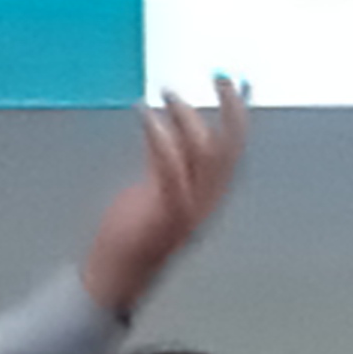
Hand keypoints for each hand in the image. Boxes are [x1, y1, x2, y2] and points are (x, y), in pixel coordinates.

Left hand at [81, 78, 247, 319]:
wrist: (114, 276)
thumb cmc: (131, 233)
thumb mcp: (153, 188)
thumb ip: (163, 158)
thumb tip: (164, 125)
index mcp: (209, 197)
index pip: (235, 150)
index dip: (238, 115)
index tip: (233, 82)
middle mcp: (207, 204)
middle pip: (232, 150)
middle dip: (232, 110)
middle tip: (220, 76)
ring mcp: (190, 211)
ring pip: (206, 156)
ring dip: (190, 118)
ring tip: (168, 92)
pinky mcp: (165, 217)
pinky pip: (170, 169)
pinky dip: (160, 137)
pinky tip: (146, 114)